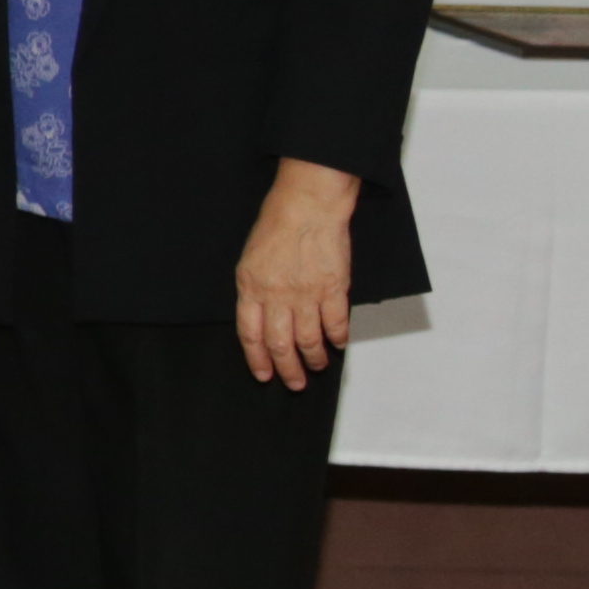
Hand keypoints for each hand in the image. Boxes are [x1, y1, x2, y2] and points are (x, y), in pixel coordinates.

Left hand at [234, 161, 363, 387]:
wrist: (307, 205)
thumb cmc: (276, 226)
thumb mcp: (250, 259)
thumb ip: (254, 291)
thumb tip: (262, 319)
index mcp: (251, 288)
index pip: (250, 335)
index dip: (257, 359)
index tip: (263, 375)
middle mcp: (277, 296)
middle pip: (280, 344)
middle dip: (287, 369)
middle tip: (295, 382)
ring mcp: (306, 293)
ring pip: (309, 339)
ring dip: (314, 358)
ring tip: (318, 366)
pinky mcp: (334, 287)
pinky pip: (336, 322)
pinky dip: (338, 337)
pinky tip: (338, 344)